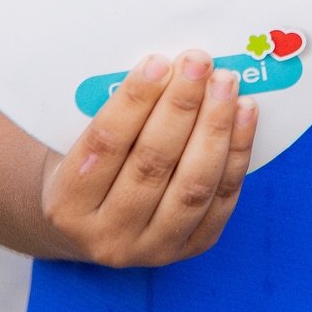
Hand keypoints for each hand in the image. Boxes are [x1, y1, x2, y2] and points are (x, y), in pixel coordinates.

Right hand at [41, 51, 257, 267]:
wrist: (95, 224)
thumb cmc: (90, 166)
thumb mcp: (75, 142)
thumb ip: (106, 110)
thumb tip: (161, 64)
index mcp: (66, 204)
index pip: (105, 144)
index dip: (133, 101)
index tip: (158, 62)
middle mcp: (108, 235)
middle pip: (152, 163)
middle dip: (180, 106)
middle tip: (198, 63)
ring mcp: (153, 249)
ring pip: (192, 184)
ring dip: (214, 126)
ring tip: (225, 82)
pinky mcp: (191, 248)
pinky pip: (222, 198)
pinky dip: (237, 152)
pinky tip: (245, 113)